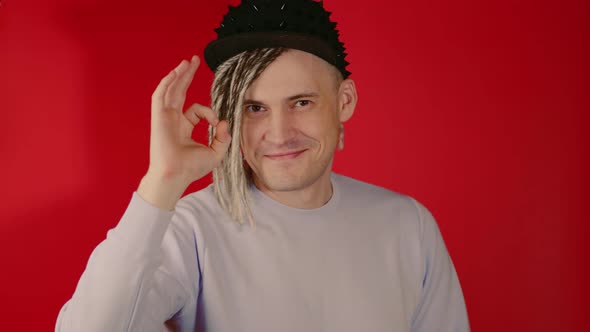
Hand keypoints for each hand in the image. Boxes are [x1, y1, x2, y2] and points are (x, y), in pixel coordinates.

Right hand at [138, 56, 230, 208]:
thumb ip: (224, 138)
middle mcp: (172, 120)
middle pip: (179, 91)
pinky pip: (161, 95)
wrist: (175, 175)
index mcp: (183, 127)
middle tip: (194, 61)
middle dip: (187, 76)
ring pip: (170, 90)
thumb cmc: (192, 168)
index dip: (210, 113)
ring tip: (187, 61)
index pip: (197, 110)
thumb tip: (225, 122)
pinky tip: (177, 72)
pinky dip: (168, 82)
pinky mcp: (158, 117)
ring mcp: (164, 117)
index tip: (218, 124)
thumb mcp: (216, 153)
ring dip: (178, 74)